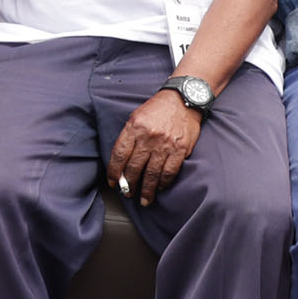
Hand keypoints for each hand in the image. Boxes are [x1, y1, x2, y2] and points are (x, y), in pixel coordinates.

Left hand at [106, 88, 205, 205]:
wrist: (184, 99)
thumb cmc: (158, 108)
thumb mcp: (137, 116)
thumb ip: (129, 136)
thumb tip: (121, 161)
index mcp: (134, 127)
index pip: (119, 155)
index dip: (114, 172)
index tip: (113, 182)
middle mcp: (148, 137)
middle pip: (134, 168)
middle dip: (129, 185)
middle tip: (127, 193)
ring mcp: (165, 144)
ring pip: (152, 174)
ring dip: (147, 190)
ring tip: (144, 199)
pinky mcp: (180, 149)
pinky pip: (169, 172)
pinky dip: (163, 182)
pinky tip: (160, 187)